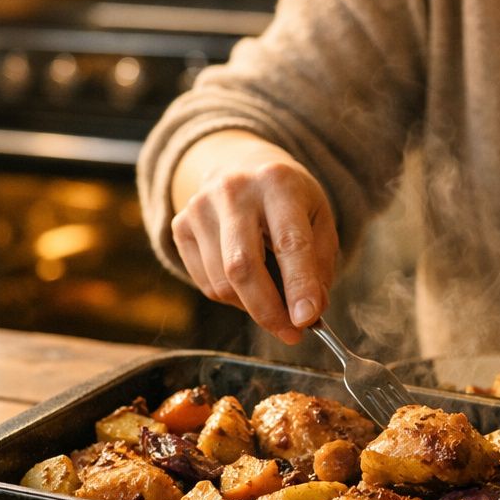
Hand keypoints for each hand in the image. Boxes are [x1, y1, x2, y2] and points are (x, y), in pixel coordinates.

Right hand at [170, 131, 339, 344]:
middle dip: (268, 311)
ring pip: (222, 283)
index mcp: (278, 182)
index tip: (307, 320)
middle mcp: (234, 190)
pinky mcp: (180, 225)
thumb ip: (319, 265)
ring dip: (252, 306)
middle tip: (291, 333)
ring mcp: (200, 207)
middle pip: (242, 267)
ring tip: (273, 299)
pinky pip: (206, 283)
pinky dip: (231, 297)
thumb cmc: (288, 200)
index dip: (299, 286)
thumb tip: (308, 313)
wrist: (240, 166)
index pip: (289, 242)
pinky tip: (247, 283)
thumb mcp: (319, 219)